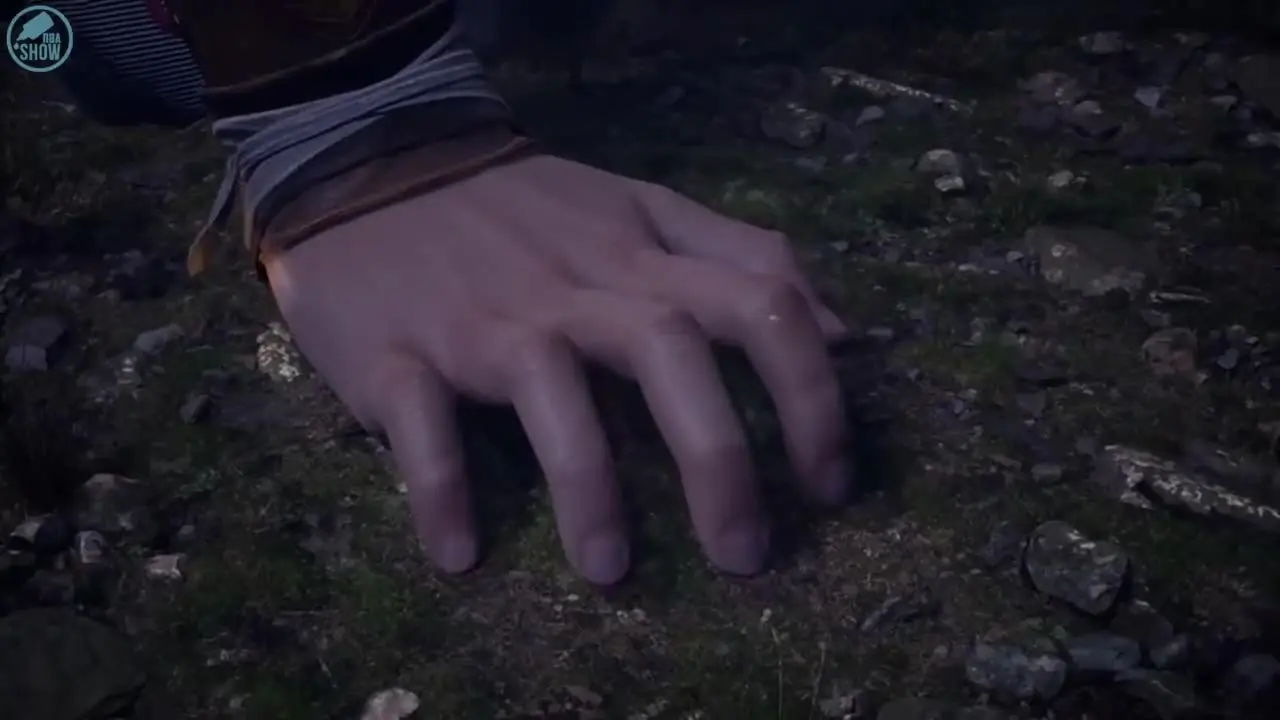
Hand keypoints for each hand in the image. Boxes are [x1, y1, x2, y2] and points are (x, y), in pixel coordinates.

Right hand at [264, 154, 850, 583]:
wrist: (368, 162)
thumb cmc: (521, 207)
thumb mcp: (642, 208)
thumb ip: (741, 255)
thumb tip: (844, 330)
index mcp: (638, 253)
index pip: (758, 300)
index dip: (812, 392)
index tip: (828, 484)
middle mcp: (571, 285)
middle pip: (668, 350)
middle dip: (718, 458)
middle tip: (744, 558)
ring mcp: (481, 318)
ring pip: (549, 386)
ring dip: (586, 484)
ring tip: (609, 574)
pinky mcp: (392, 350)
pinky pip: (420, 421)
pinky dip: (440, 488)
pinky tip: (457, 555)